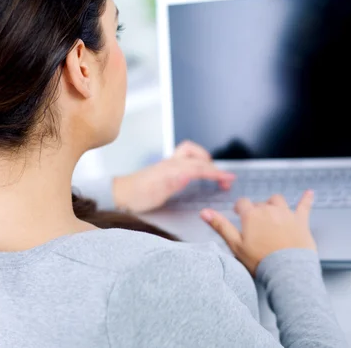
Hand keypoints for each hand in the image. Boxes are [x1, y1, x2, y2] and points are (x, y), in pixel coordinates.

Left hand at [113, 141, 234, 212]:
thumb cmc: (136, 196)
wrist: (120, 194)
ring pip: (192, 153)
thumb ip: (173, 183)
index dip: (217, 173)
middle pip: (199, 159)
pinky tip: (198, 173)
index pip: (200, 169)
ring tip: (213, 173)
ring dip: (205, 159)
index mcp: (172, 169)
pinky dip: (197, 161)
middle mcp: (171, 163)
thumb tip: (189, 174)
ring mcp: (169, 164)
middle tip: (225, 180)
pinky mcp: (167, 168)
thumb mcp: (155, 194)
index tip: (230, 179)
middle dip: (214, 167)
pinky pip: (186, 158)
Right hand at [200, 191, 316, 274]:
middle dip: (256, 210)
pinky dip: (306, 198)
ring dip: (274, 204)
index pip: (242, 203)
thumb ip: (220, 225)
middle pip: (260, 204)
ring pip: (278, 201)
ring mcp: (286, 214)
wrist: (287, 271)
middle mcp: (268, 210)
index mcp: (251, 215)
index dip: (239, 208)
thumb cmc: (260, 260)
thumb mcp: (235, 245)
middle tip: (255, 224)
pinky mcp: (301, 221)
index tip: (238, 213)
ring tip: (272, 210)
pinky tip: (310, 193)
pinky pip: (304, 206)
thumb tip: (204, 211)